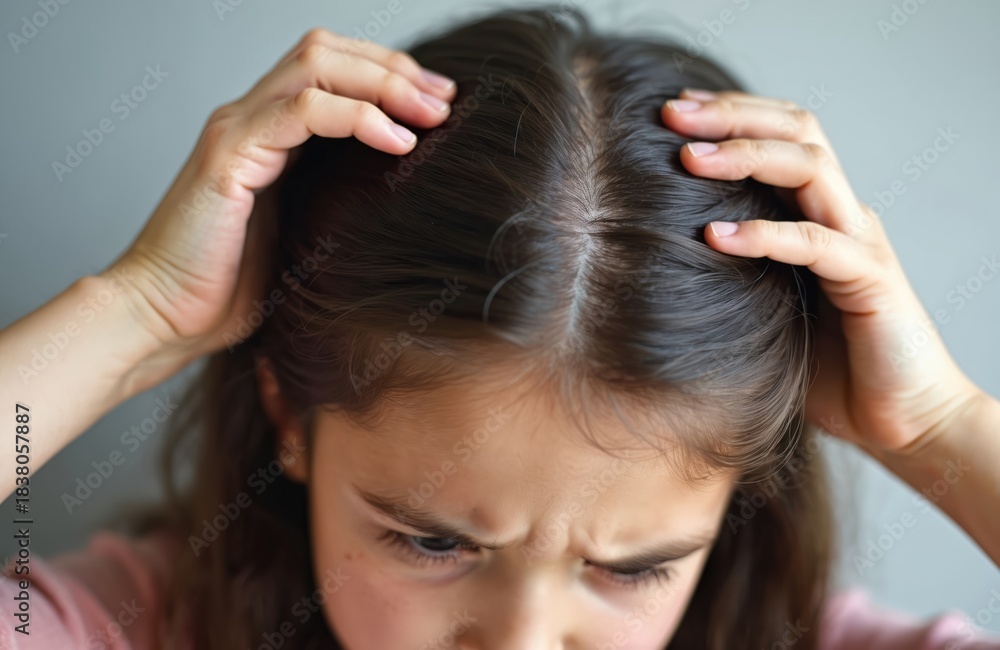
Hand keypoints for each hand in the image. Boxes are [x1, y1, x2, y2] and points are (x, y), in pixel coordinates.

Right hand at [102, 28, 455, 389]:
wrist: (164, 317)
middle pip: (327, 51)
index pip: (330, 69)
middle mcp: (249, 118)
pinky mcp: (229, 156)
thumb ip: (332, 199)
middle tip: (445, 100)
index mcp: (267, 132)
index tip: (438, 104)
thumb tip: (399, 197)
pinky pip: (304, 112)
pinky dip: (358, 117)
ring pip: (316, 65)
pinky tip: (397, 143)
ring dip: (384, 82)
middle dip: (394, 68)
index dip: (386, 74)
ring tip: (432, 115)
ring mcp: (236, 130)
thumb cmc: (229, 288)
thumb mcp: (300, 232)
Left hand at [660, 89, 983, 458]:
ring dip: (746, 155)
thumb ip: (729, 276)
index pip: (780, 136)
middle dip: (732, 114)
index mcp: (816, 212)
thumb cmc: (826, 370)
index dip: (731, 114)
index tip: (671, 109)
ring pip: (811, 168)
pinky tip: (716, 236)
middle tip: (670, 112)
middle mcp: (842, 215)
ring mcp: (859, 243)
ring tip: (687, 158)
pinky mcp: (872, 282)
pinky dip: (766, 234)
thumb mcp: (762, 309)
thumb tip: (653, 262)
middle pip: (796, 131)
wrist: (900, 422)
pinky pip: (817, 244)